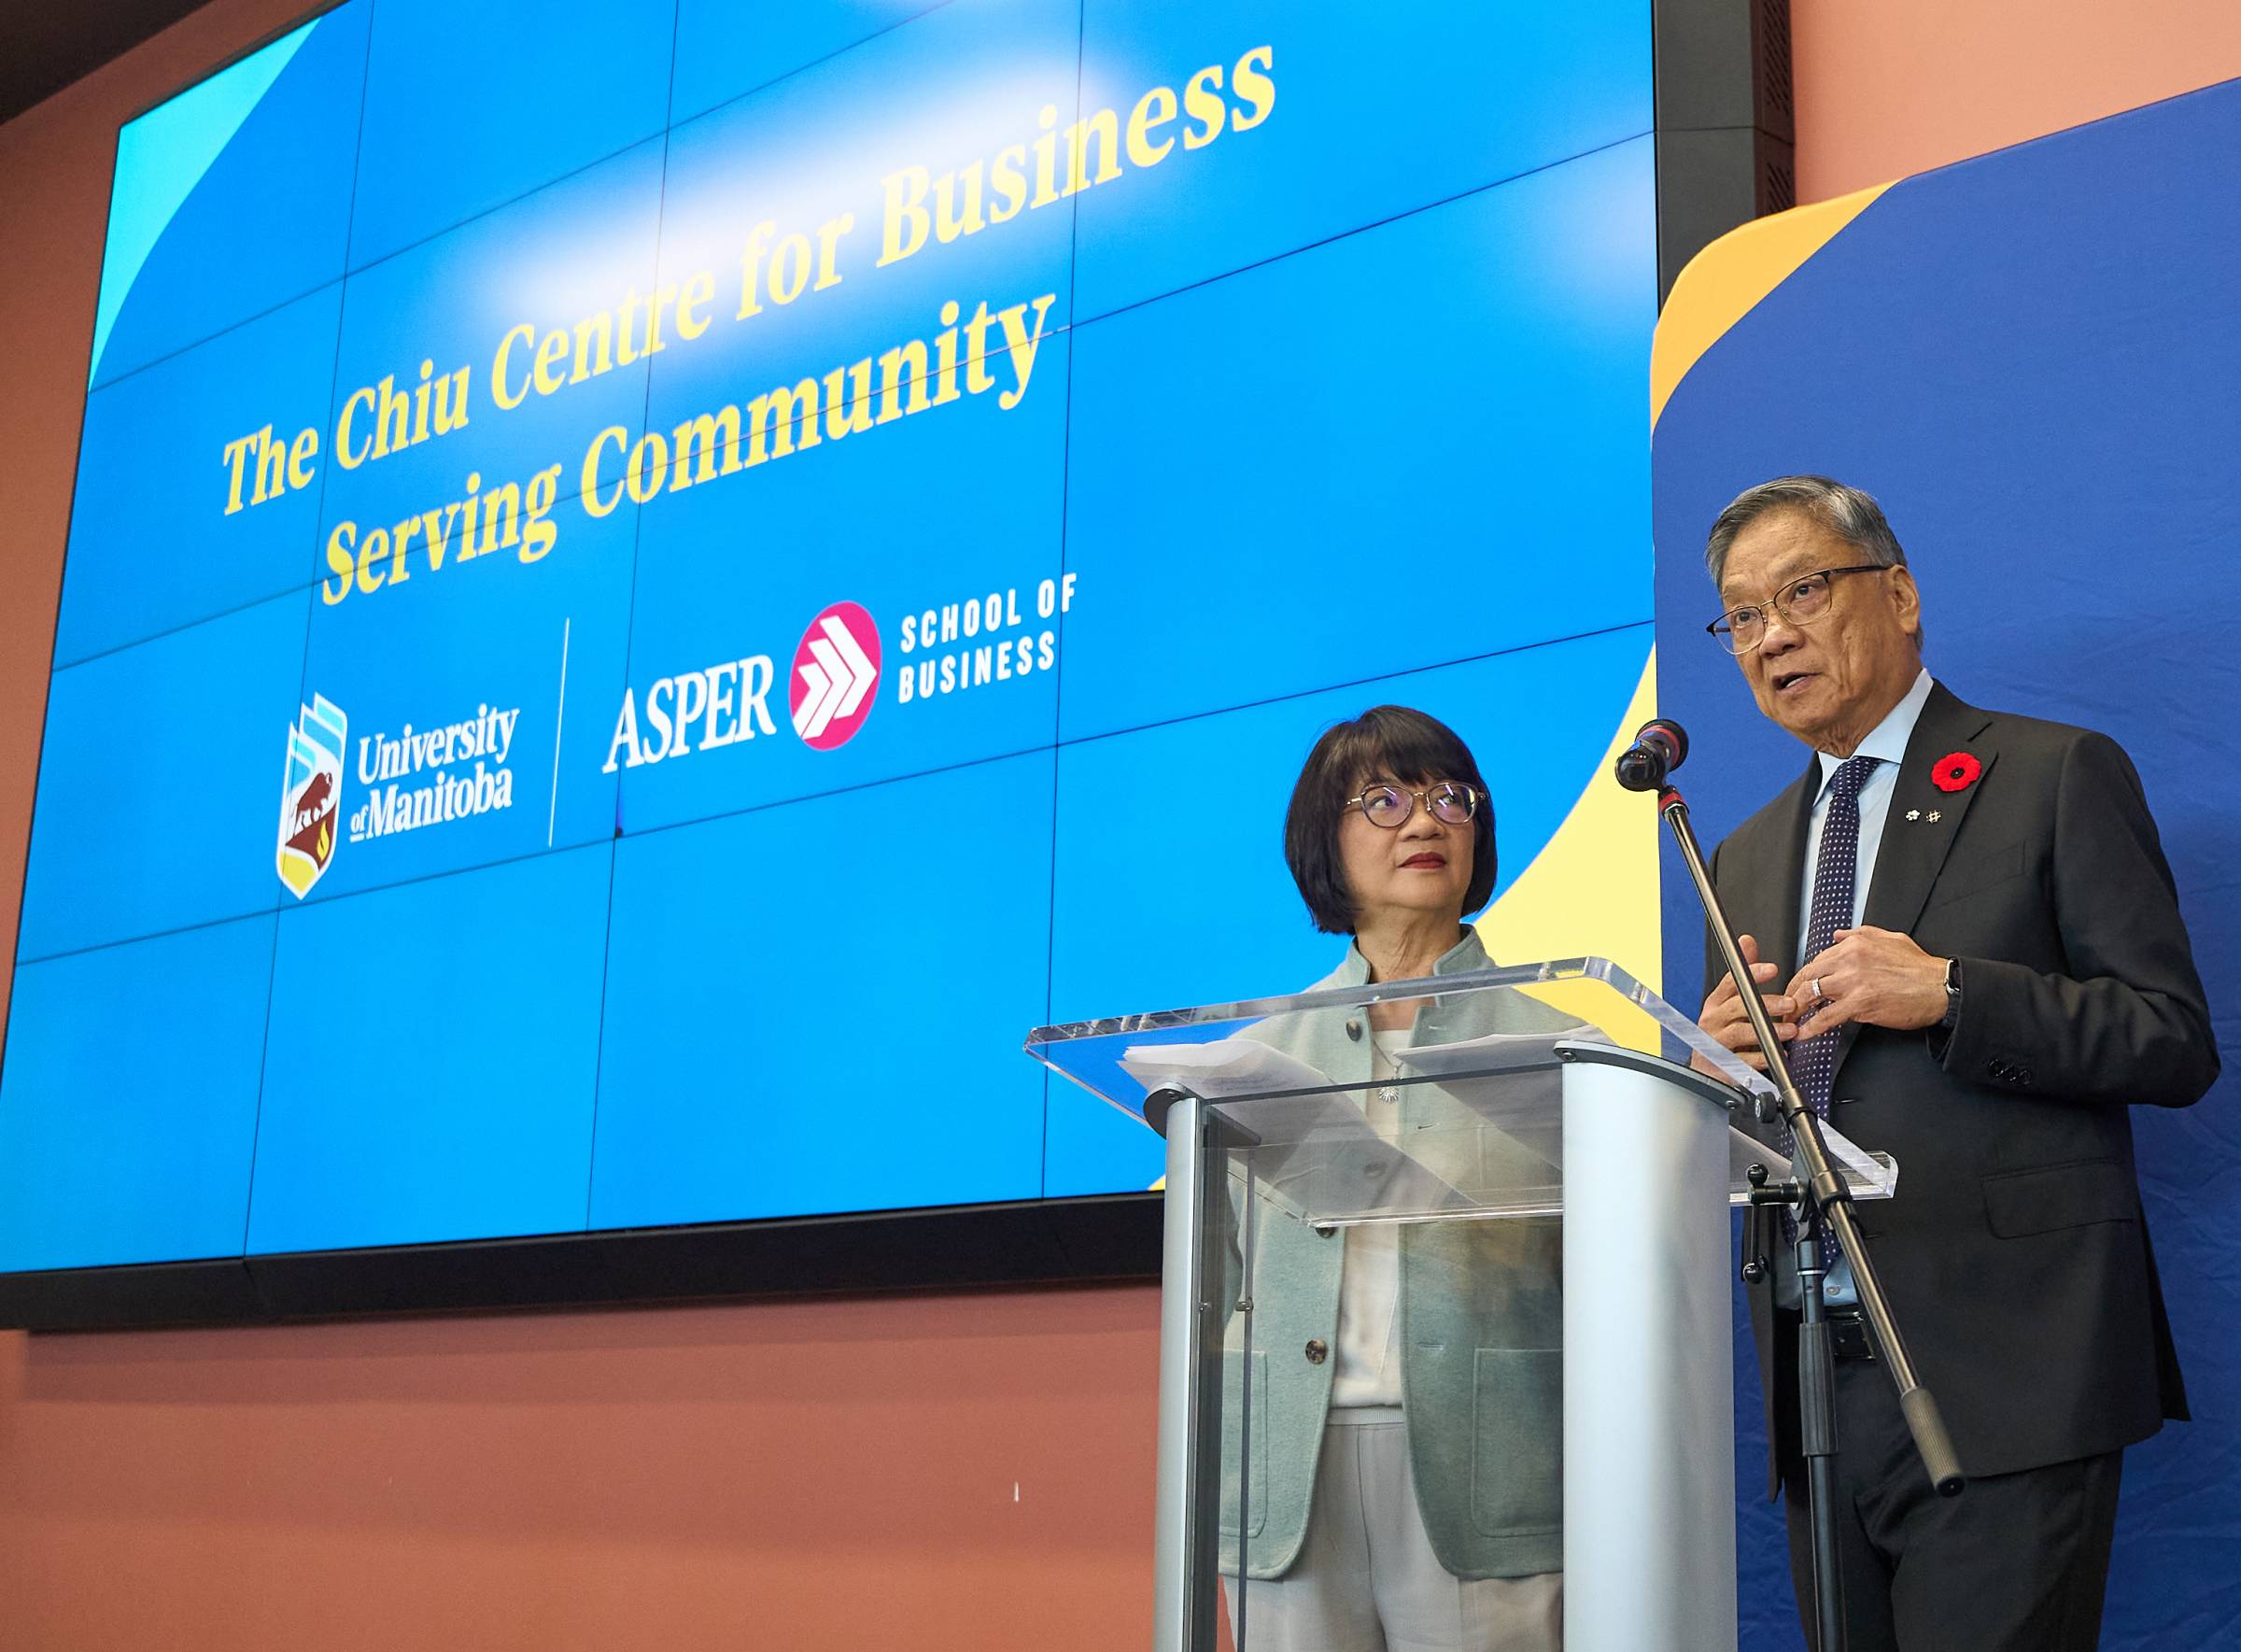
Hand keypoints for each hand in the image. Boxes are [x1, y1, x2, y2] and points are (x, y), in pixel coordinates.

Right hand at [1696, 932, 1798, 1074]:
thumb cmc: (1722, 1031)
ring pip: (1740, 1032)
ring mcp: (1715, 1041)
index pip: (1731, 982)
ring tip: (1790, 1030)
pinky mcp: (1721, 1063)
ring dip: (1768, 1031)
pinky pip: (1742, 1059)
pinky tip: (1778, 1053)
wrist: (1707, 1067)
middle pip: (1737, 1006)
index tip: (1772, 969)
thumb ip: (1743, 973)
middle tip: (1790, 1004)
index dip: (1751, 973)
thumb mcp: (1730, 1000)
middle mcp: (1713, 1019)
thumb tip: (1747, 941)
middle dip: (1766, 1004)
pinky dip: (1762, 1057)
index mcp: (1716, 1002)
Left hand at [1787, 927, 1947, 1036]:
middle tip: (1785, 1004)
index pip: (1817, 960)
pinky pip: (1827, 1017)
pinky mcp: (1860, 1004)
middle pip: (1807, 976)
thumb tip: (1838, 935)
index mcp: (1855, 945)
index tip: (1798, 986)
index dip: (1804, 976)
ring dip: (1796, 1009)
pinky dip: (1812, 1027)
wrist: (1940, 988)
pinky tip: (1804, 1033)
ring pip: (1811, 995)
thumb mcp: (1890, 938)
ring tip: (1790, 1020)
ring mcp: (1853, 983)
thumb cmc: (1919, 968)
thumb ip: (1860, 934)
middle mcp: (1849, 961)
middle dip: (1791, 992)